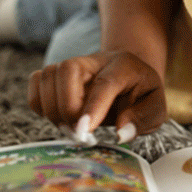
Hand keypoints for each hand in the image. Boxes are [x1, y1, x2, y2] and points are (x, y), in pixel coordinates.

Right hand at [27, 50, 166, 141]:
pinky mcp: (56, 74)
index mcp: (124, 65)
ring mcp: (72, 64)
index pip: (105, 82)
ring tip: (71, 126)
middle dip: (68, 107)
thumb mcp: (155, 109)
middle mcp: (95, 60)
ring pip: (48, 76)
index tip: (84, 130)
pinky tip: (58, 117)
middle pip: (68, 70)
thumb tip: (121, 132)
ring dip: (53, 108)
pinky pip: (35, 84)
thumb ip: (142, 120)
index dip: (93, 106)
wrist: (129, 77)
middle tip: (80, 132)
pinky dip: (40, 104)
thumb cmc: (141, 95)